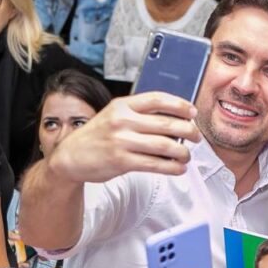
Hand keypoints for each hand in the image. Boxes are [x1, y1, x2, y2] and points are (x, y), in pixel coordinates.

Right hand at [46, 92, 200, 183]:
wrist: (70, 157)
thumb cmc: (97, 136)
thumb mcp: (114, 115)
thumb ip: (138, 114)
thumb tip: (174, 119)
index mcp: (122, 105)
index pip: (157, 99)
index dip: (179, 105)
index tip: (192, 112)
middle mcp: (122, 121)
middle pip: (166, 123)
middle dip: (188, 131)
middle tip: (196, 137)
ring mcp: (121, 141)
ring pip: (164, 146)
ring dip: (182, 152)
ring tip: (187, 156)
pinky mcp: (121, 161)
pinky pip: (155, 164)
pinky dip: (171, 167)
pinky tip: (178, 168)